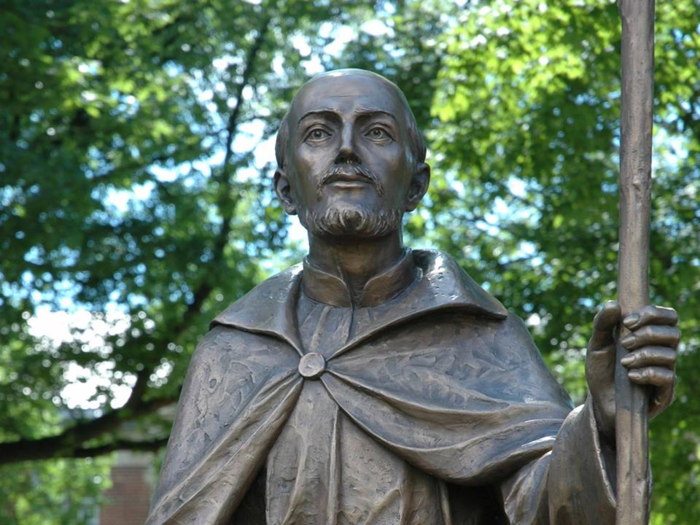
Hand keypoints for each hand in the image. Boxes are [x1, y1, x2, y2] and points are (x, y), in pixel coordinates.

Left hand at [585, 301, 678, 442]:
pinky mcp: (664, 394)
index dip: (652, 314)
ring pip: (671, 355)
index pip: (668, 317)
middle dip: (647, 334)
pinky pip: (668, 378)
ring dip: (644, 355)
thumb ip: (602, 324)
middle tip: (624, 343)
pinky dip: (648, 373)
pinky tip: (631, 376)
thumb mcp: (596, 345)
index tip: (627, 322)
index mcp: (650, 337)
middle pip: (673, 333)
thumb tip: (613, 303)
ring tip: (624, 362)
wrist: (598, 401)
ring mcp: (666, 373)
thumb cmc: (601, 371)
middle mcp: (663, 353)